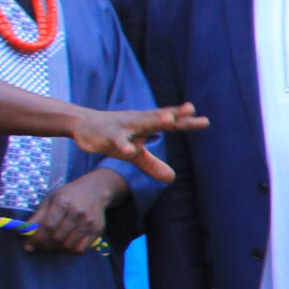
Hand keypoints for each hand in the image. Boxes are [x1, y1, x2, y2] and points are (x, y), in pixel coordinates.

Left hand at [23, 170, 122, 252]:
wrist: (94, 190)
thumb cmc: (68, 195)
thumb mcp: (50, 199)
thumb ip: (37, 216)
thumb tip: (23, 232)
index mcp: (63, 202)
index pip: (47, 227)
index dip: (36, 239)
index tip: (28, 245)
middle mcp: (77, 213)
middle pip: (56, 238)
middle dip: (44, 245)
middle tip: (40, 245)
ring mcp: (88, 222)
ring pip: (68, 246)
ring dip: (57, 249)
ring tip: (53, 244)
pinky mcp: (97, 230)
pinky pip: (81, 249)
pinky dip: (70, 251)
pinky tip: (66, 244)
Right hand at [69, 103, 207, 183]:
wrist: (83, 125)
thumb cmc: (115, 137)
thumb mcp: (135, 153)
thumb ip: (152, 164)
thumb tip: (172, 179)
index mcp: (146, 125)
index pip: (169, 123)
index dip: (186, 121)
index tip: (204, 120)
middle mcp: (137, 122)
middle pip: (157, 118)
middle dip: (173, 115)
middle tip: (190, 110)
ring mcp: (122, 128)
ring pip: (138, 124)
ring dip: (153, 121)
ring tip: (169, 119)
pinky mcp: (106, 136)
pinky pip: (115, 140)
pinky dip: (121, 145)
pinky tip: (128, 150)